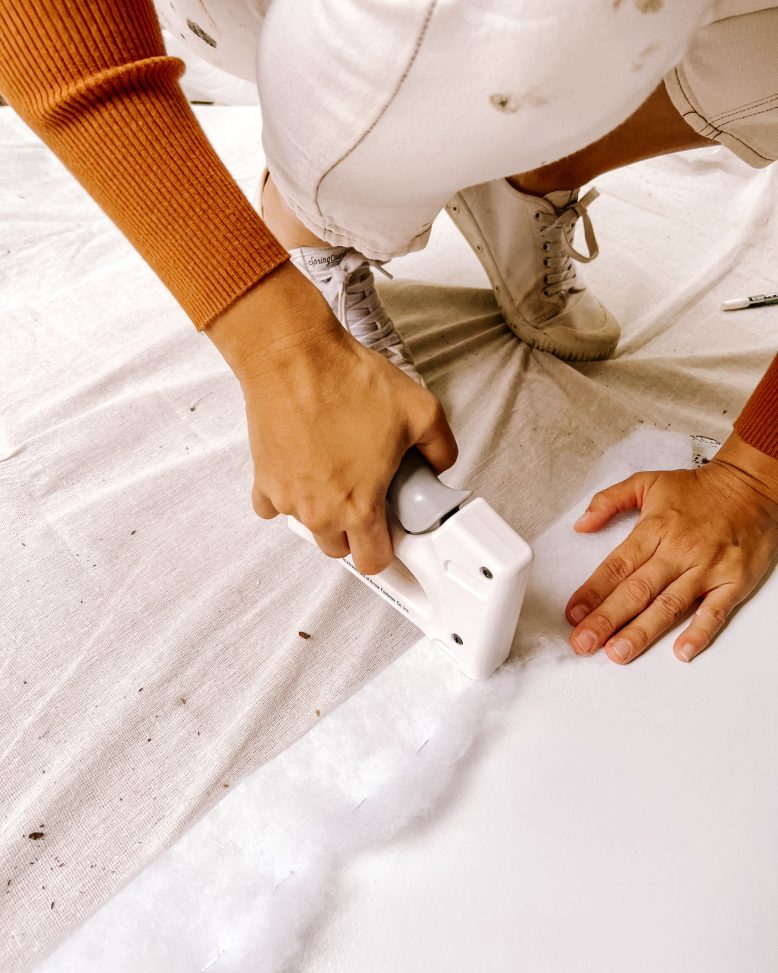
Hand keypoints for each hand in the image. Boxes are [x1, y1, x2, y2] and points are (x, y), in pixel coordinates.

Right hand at [206, 263, 457, 574]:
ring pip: (308, 525)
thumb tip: (440, 462)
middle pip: (339, 548)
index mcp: (360, 506)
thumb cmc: (347, 382)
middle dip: (355, 530)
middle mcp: (320, 511)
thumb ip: (441, 449)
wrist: (293, 358)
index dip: (386, 552)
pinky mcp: (263, 478)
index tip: (390, 538)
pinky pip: (274, 503)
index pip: (373, 562)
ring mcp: (287, 498)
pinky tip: (305, 467)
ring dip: (323, 510)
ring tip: (338, 472)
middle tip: (367, 495)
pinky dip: (289, 492)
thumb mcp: (422, 412)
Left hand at [565, 433, 777, 663]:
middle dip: (606, 619)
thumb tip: (581, 523)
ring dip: (641, 632)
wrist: (752, 485)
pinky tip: (681, 651)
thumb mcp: (647, 481)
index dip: (592, 591)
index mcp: (655, 528)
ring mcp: (707, 568)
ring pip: (669, 605)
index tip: (573, 613)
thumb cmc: (699, 488)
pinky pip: (714, 611)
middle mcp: (678, 550)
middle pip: (637, 590)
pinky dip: (699, 632)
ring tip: (617, 653)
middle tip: (583, 643)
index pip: (617, 566)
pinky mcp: (733, 581)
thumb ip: (609, 500)